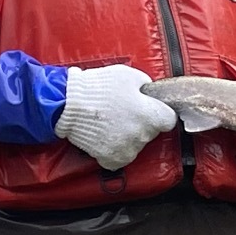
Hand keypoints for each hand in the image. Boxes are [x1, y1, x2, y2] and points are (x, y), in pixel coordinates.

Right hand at [55, 62, 176, 169]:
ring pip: (136, 145)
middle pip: (150, 132)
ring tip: (110, 122)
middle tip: (123, 111)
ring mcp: (126, 149)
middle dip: (141, 122)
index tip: (151, 109)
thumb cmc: (96, 88)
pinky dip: (114, 149)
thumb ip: (146, 86)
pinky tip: (105, 135)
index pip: (168, 120)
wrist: (66, 104)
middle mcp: (141, 135)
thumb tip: (151, 93)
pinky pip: (120, 157)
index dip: (159, 112)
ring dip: (127, 136)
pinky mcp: (111, 159)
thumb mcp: (129, 75)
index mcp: (150, 115)